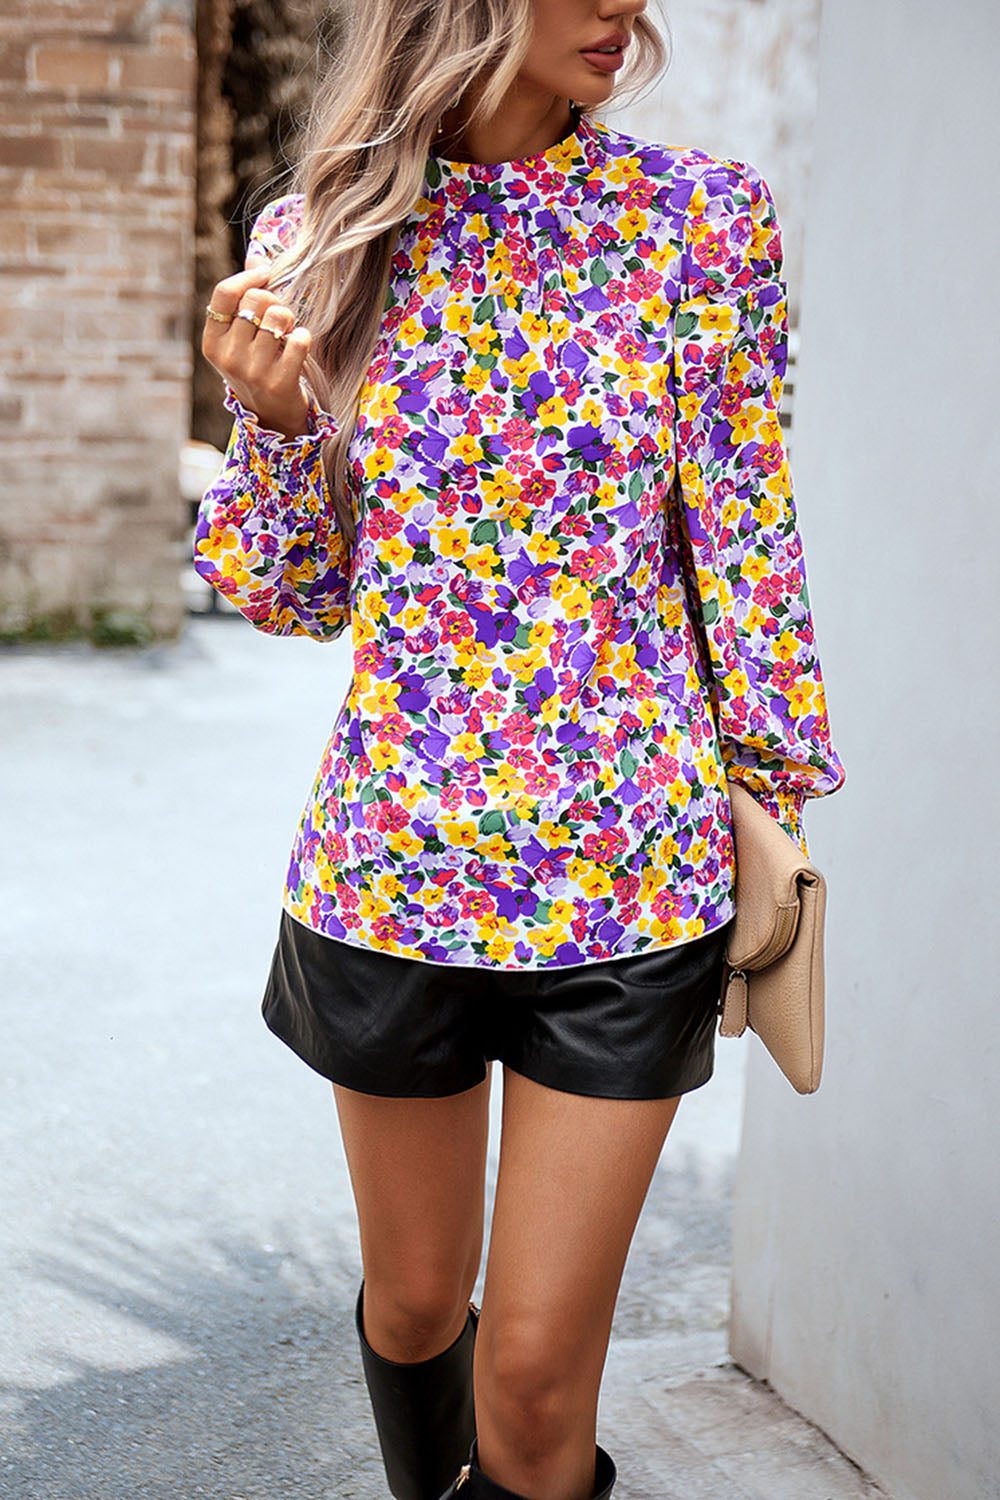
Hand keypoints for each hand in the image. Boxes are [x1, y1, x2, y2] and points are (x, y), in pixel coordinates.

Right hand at [201, 258, 312, 438]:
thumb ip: (245, 296)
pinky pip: (299, 339)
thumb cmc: (257, 365)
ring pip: (279, 316)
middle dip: (274, 300)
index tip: (266, 275)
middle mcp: (228, 357)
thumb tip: (257, 256)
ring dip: (290, 320)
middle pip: (256, 300)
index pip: (225, 292)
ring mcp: (253, 372)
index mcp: (212, 342)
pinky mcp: (279, 383)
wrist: (273, 416)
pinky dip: (303, 337)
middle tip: (279, 317)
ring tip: (286, 335)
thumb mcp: (241, 336)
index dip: (249, 277)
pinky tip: (297, 348)